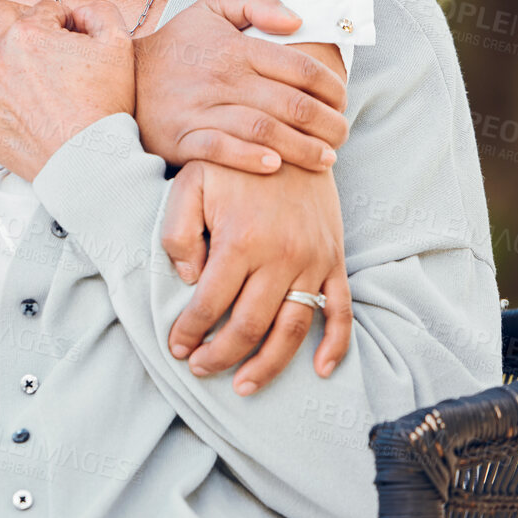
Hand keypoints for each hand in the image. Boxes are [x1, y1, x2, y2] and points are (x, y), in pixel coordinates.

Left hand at [0, 0, 134, 181]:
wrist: (92, 163)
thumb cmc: (106, 108)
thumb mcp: (117, 45)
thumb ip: (97, 12)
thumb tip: (75, 10)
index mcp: (30, 33)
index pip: (39, 9)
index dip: (57, 18)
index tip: (68, 33)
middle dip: (13, 16)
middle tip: (28, 28)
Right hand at [134, 0, 347, 173]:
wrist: (122, 76)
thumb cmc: (177, 46)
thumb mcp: (210, 9)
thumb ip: (255, 0)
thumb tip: (297, 20)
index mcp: (234, 48)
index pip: (300, 68)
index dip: (333, 88)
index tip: (343, 102)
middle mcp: (221, 78)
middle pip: (291, 105)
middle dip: (328, 125)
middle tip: (342, 137)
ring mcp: (200, 109)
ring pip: (264, 131)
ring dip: (302, 149)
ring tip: (325, 159)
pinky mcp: (181, 138)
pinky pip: (220, 151)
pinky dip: (249, 160)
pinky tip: (275, 167)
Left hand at [160, 161, 350, 393]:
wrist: (291, 133)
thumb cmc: (232, 160)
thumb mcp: (191, 180)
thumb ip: (178, 230)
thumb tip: (188, 279)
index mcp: (240, 240)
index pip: (209, 303)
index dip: (189, 331)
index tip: (176, 347)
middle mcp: (280, 256)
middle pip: (249, 326)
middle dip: (221, 355)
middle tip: (200, 369)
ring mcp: (312, 261)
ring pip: (293, 329)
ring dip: (268, 364)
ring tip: (244, 385)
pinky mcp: (334, 259)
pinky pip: (341, 311)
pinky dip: (336, 346)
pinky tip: (320, 370)